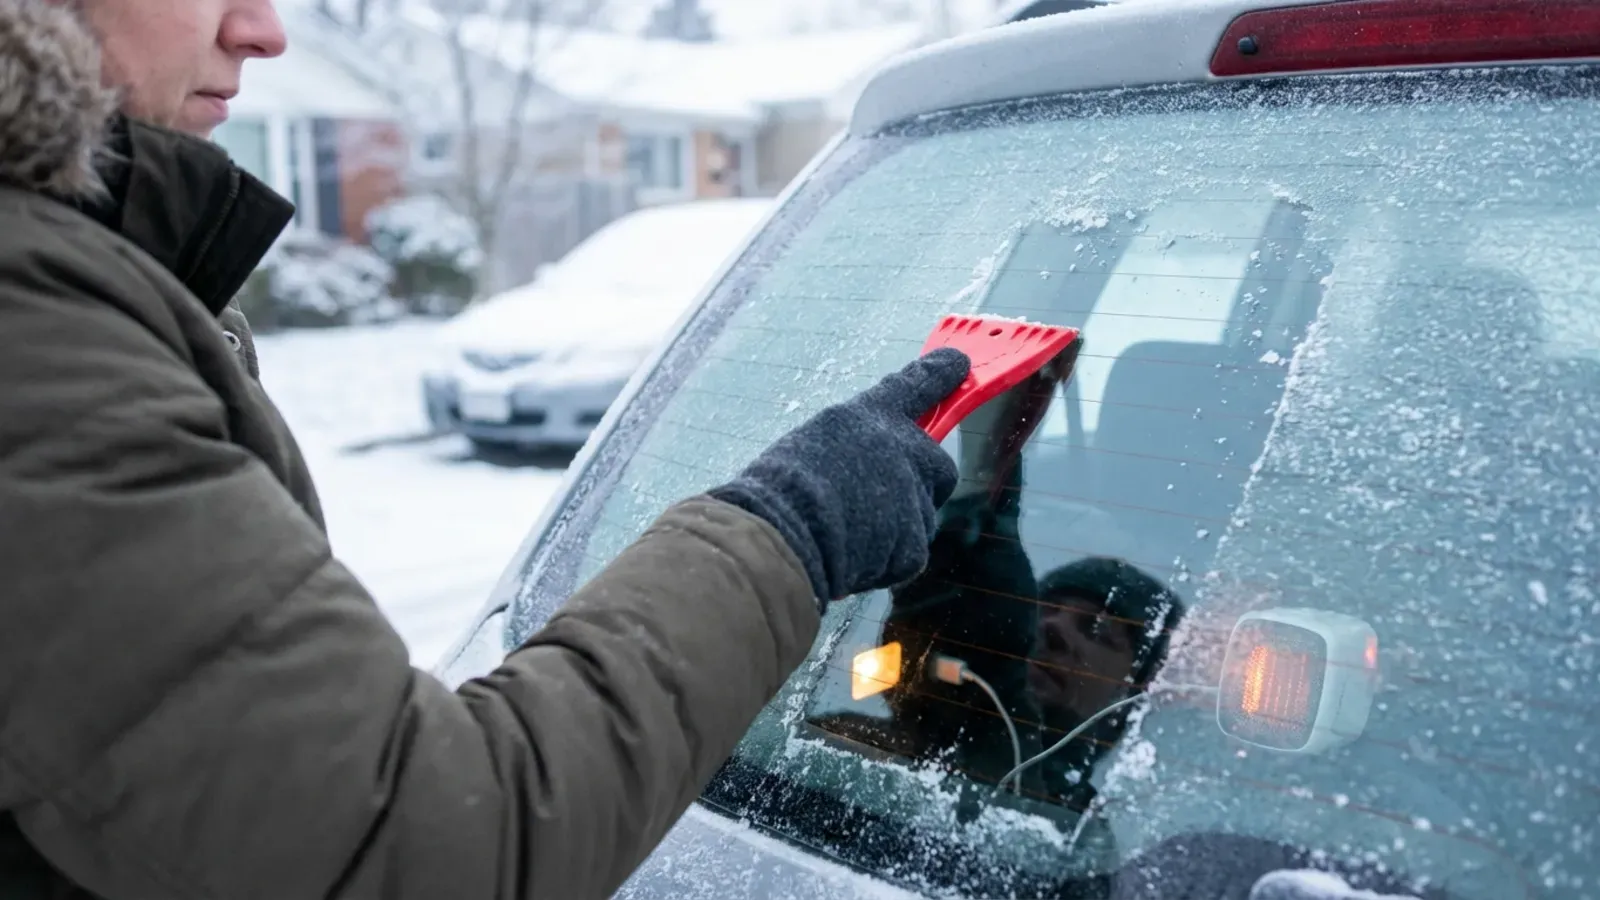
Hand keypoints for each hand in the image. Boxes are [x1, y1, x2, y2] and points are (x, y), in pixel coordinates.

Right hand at [708, 348, 970, 605]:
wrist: (781, 531)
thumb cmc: (779, 488)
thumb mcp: (813, 444)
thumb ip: (854, 448)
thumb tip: (872, 469)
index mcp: (869, 416)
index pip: (916, 384)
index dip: (939, 374)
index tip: (959, 364)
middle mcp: (902, 448)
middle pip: (938, 466)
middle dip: (923, 484)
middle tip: (886, 500)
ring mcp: (913, 496)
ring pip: (919, 516)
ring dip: (894, 527)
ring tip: (845, 530)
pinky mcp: (913, 544)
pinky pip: (906, 555)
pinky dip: (883, 562)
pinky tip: (849, 557)